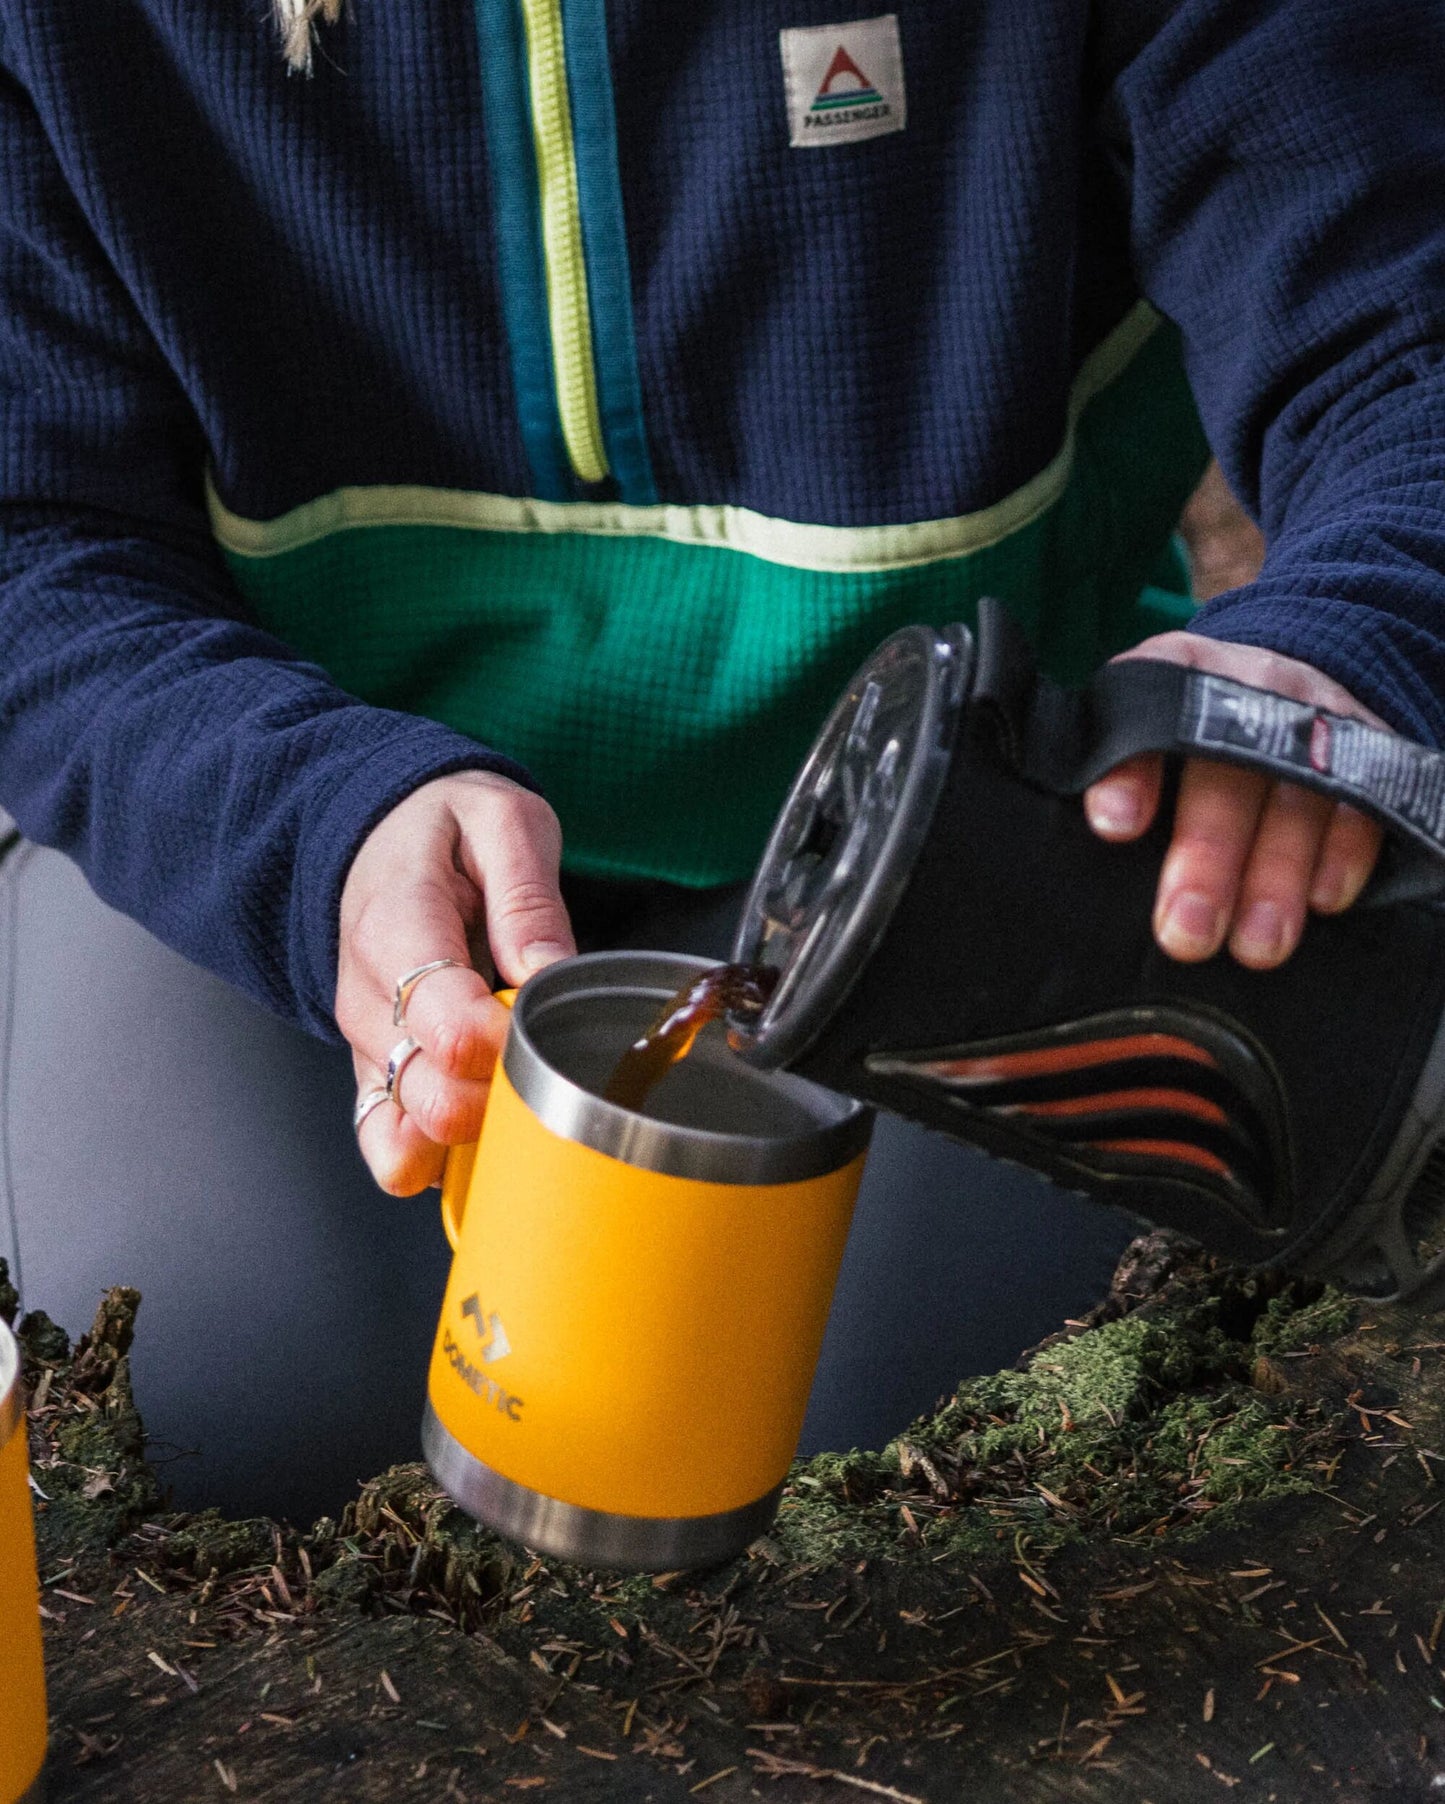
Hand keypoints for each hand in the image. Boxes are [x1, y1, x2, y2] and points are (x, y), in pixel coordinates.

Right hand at [337, 772, 575, 1193]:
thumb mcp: (501, 824)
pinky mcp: (373, 1074)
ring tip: (519, 1099)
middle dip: (502, 1100)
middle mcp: (369, 999)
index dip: (508, 1046)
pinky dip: (434, 1162)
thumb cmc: (441, 829)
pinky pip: (387, 1145)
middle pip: (428, 1096)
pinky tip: (481, 1144)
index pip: (446, 1020)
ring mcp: (366, 1045)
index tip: (549, 1030)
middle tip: (546, 1065)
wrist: (371, 832)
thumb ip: (528, 901)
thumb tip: (552, 974)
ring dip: (473, 1138)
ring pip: (404, 1134)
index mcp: (399, 927)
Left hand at [1082, 635, 1385, 968]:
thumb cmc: (1187, 726)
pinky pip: (1363, 804)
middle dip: (1208, 857)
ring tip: (1256, 945)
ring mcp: (1313, 718)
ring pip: (1297, 797)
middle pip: (1227, 772)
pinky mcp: (1368, 751)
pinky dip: (1344, 855)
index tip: (1113, 827)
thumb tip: (1100, 837)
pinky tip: (1322, 901)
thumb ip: (1113, 771)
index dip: (1131, 773)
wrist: (1279, 684)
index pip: (1148, 719)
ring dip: (1277, 877)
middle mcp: (1248, 688)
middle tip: (1186, 932)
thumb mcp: (1138, 721)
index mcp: (1175, 676)